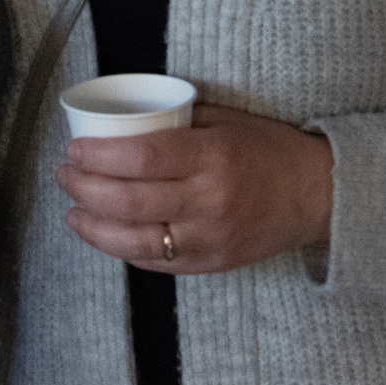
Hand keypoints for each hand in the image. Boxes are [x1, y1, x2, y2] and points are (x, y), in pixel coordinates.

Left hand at [56, 103, 333, 274]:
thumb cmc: (269, 149)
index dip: (99, 156)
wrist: (318, 194)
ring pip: (135, 241)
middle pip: (130, 201)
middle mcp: (210, 201)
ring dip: (94, 227)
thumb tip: (124, 120)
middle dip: (85, 189)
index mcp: (212, 157)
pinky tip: (105, 235)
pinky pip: (157, 263)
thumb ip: (178, 121)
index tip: (75, 150)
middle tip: (66, 175)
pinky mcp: (212, 264)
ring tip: (73, 212)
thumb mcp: (226, 121)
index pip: (142, 158)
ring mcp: (210, 238)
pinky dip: (124, 250)